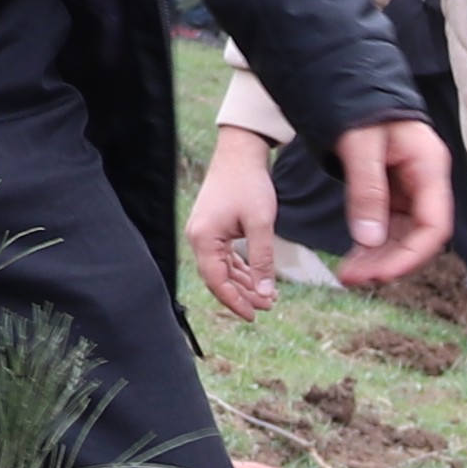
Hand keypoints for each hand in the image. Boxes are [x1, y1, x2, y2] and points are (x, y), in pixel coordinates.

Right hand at [185, 126, 292, 321]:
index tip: (254, 315)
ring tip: (268, 297)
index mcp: (203, 238)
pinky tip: (258, 279)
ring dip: (244, 283)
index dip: (235, 301)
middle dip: (242, 294)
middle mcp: (198, 237)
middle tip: (267, 307)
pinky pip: (225, 257)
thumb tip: (264, 294)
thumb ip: (262, 260)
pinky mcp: (213, 228)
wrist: (241, 152)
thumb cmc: (249, 183)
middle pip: (218, 278)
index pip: (216, 281)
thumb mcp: (260, 224)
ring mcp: (204, 233)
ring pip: (222, 269)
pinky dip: (241, 268)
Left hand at [337, 119, 455, 287]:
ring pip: (401, 238)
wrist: (351, 87)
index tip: (383, 274)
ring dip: (377, 260)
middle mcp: (425, 184)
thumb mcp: (360, 143)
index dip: (413, 255)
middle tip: (355, 279)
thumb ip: (366, 189)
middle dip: (389, 262)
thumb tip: (368, 240)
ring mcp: (409, 192)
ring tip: (346, 276)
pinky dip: (369, 248)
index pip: (434, 224)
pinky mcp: (392, 196)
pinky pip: (385, 230)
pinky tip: (351, 261)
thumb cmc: (360, 107)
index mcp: (430, 167)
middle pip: (418, 238)